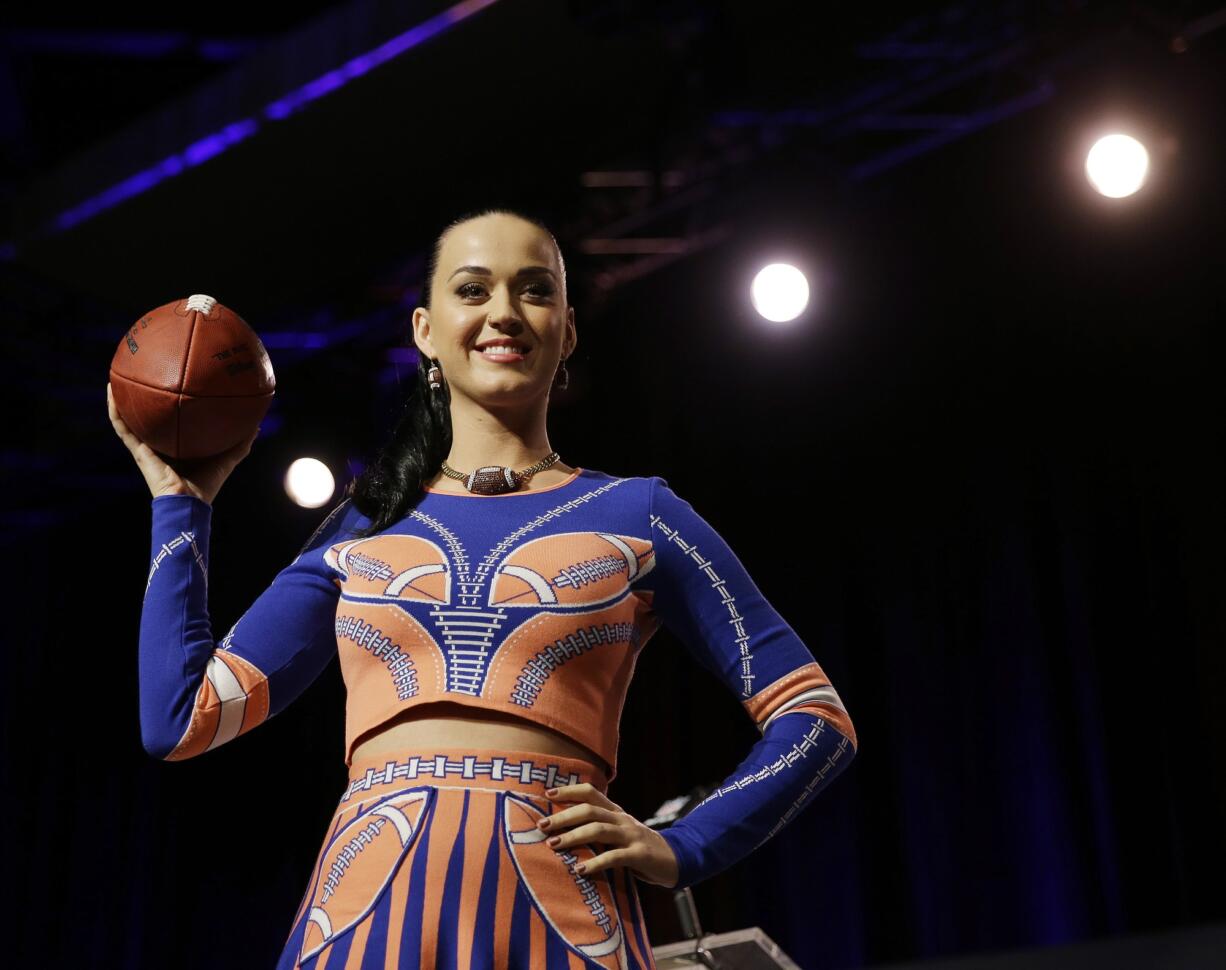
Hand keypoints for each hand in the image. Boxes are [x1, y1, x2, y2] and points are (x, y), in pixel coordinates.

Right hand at [106, 381, 258, 505]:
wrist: (188, 503)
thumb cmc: (206, 487)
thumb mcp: (226, 459)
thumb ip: (240, 444)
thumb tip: (256, 426)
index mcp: (174, 448)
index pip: (169, 425)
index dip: (167, 410)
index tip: (168, 387)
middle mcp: (156, 446)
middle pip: (146, 420)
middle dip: (141, 401)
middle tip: (140, 376)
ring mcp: (144, 448)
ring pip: (127, 420)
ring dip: (119, 400)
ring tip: (116, 376)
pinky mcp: (136, 450)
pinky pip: (121, 426)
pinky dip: (114, 409)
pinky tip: (111, 390)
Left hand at [538, 782, 679, 888]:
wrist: (675, 859)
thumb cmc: (637, 847)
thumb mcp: (618, 833)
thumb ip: (598, 828)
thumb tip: (561, 830)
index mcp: (615, 811)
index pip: (591, 792)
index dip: (569, 790)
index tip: (547, 793)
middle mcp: (622, 819)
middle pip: (590, 810)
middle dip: (564, 816)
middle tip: (542, 825)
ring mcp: (631, 835)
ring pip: (599, 829)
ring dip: (574, 836)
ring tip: (554, 845)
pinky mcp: (639, 855)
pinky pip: (615, 857)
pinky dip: (596, 863)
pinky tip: (580, 870)